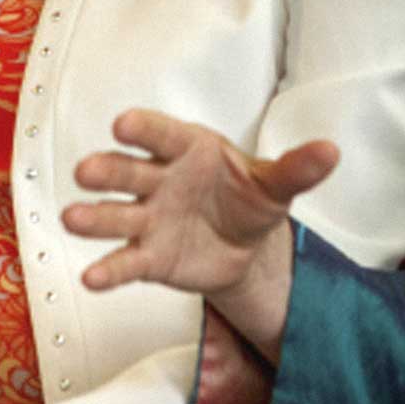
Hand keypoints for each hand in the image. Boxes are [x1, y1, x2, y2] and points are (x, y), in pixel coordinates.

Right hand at [62, 108, 338, 358]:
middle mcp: (161, 179)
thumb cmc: (250, 198)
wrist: (245, 245)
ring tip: (72, 218)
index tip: (123, 125)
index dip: (143, 129)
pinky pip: (126, 261)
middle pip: (128, 172)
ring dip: (93, 216)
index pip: (162, 135)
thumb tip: (332, 151)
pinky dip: (109, 269)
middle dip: (107, 170)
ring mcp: (150, 218)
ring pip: (117, 214)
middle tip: (86, 171)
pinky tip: (92, 278)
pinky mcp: (148, 256)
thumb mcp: (276, 184)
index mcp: (189, 149)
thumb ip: (297, 169)